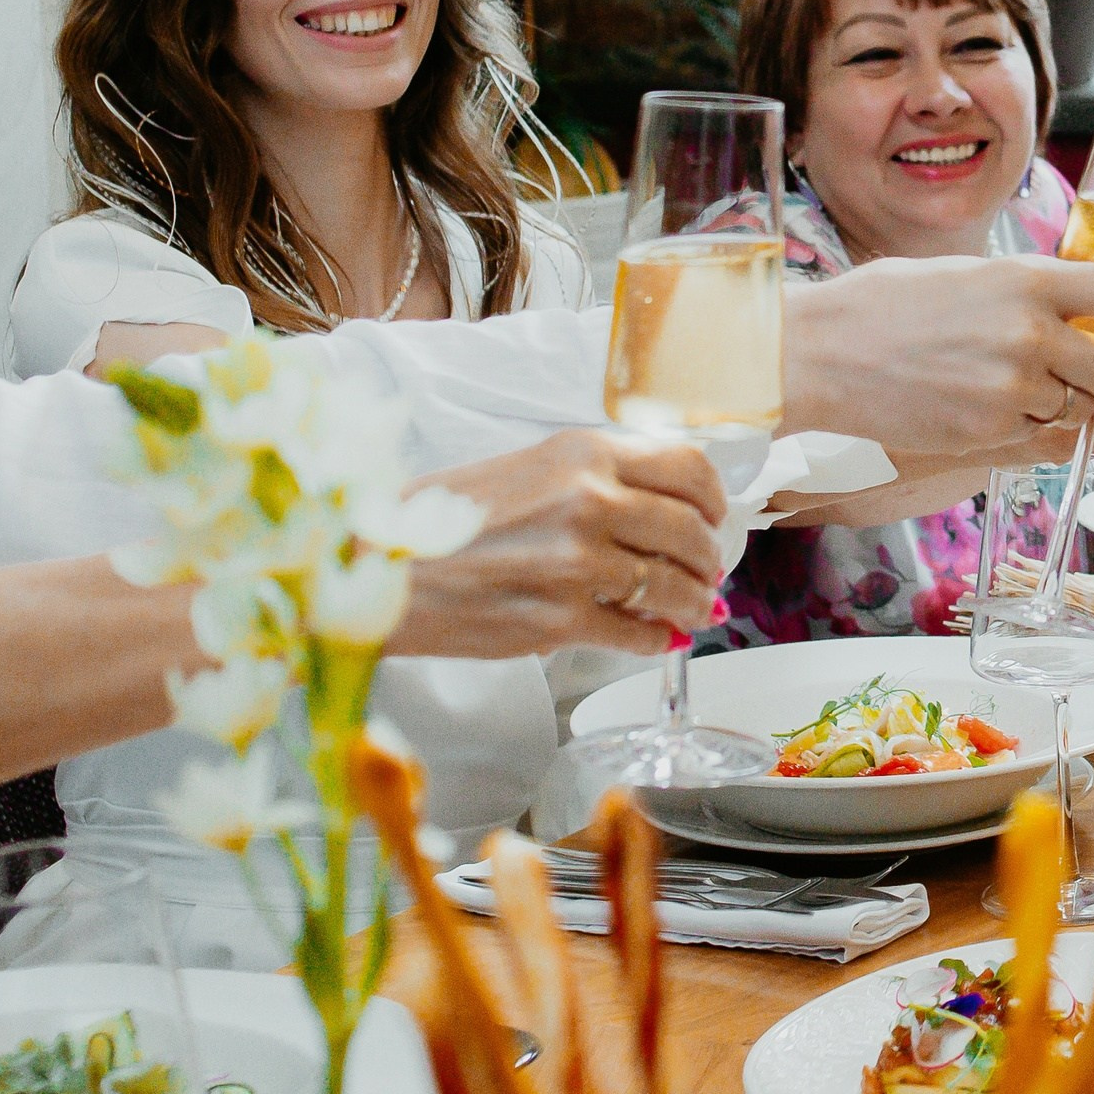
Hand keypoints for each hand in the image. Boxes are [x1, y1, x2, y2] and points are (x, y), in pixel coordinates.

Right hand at [392, 431, 725, 658]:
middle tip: (706, 574)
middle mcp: (589, 500)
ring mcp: (577, 561)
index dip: (714, 500)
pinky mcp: (560, 619)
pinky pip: (638, 634)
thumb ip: (597, 483)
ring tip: (691, 611)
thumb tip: (668, 516)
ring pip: (674, 588)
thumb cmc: (443, 520)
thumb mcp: (528, 470)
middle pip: (692, 532)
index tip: (715, 518)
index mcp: (583, 453)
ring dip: (693, 605)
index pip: (689, 468)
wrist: (378, 568)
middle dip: (709, 561)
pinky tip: (654, 638)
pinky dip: (656, 640)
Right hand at [783, 256, 1093, 453]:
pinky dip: (1061, 435)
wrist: (815, 357)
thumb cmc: (882, 308)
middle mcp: (1030, 332)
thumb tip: (1080, 296)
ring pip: (1090, 413)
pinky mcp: (990, 433)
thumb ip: (1028, 287)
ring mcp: (1012, 388)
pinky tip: (1064, 427)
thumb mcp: (967, 274)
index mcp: (1027, 278)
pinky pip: (1050, 442)